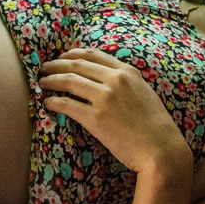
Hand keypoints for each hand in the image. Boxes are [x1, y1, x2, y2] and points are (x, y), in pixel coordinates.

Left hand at [40, 48, 191, 175]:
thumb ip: (127, 82)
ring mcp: (104, 97)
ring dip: (51, 80)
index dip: (72, 54)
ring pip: (68, 81)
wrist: (162, 149)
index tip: (62, 57)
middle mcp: (114, 79)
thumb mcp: (144, 92)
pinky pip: (67, 104)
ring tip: (42, 83)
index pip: (93, 55)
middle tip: (45, 68)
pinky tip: (48, 103)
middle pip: (76, 65)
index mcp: (127, 71)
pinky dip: (54, 101)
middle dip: (56, 64)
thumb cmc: (156, 126)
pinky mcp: (95, 118)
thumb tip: (108, 80)